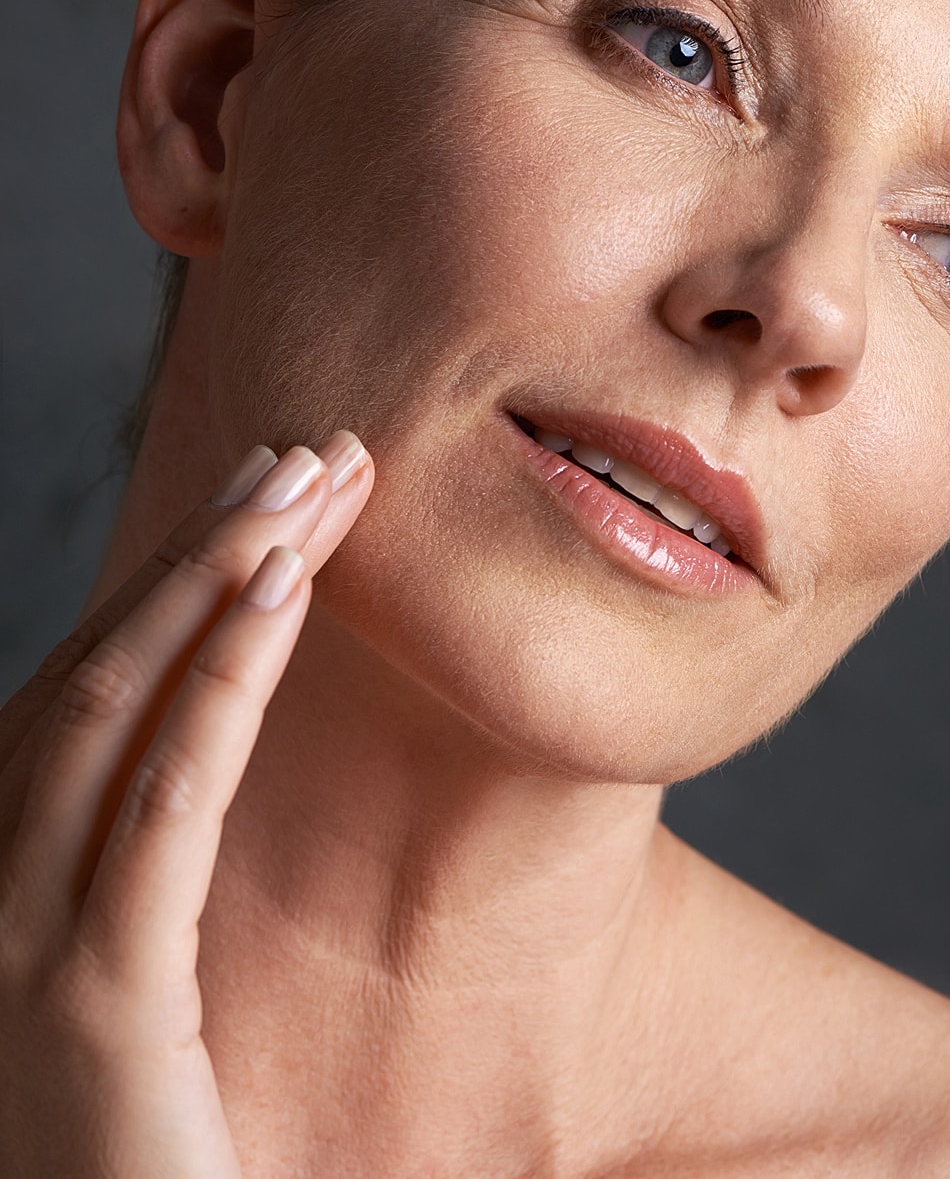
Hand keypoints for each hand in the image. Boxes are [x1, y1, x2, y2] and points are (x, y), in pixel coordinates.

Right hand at [0, 433, 372, 1177]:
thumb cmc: (133, 1151)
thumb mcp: (128, 987)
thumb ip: (136, 868)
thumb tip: (196, 750)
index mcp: (9, 876)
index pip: (96, 688)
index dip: (176, 579)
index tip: (265, 498)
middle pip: (109, 669)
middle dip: (210, 547)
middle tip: (307, 453)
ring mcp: (30, 943)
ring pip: (125, 707)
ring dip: (218, 576)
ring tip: (304, 482)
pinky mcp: (102, 1004)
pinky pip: (167, 806)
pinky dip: (219, 684)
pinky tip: (278, 593)